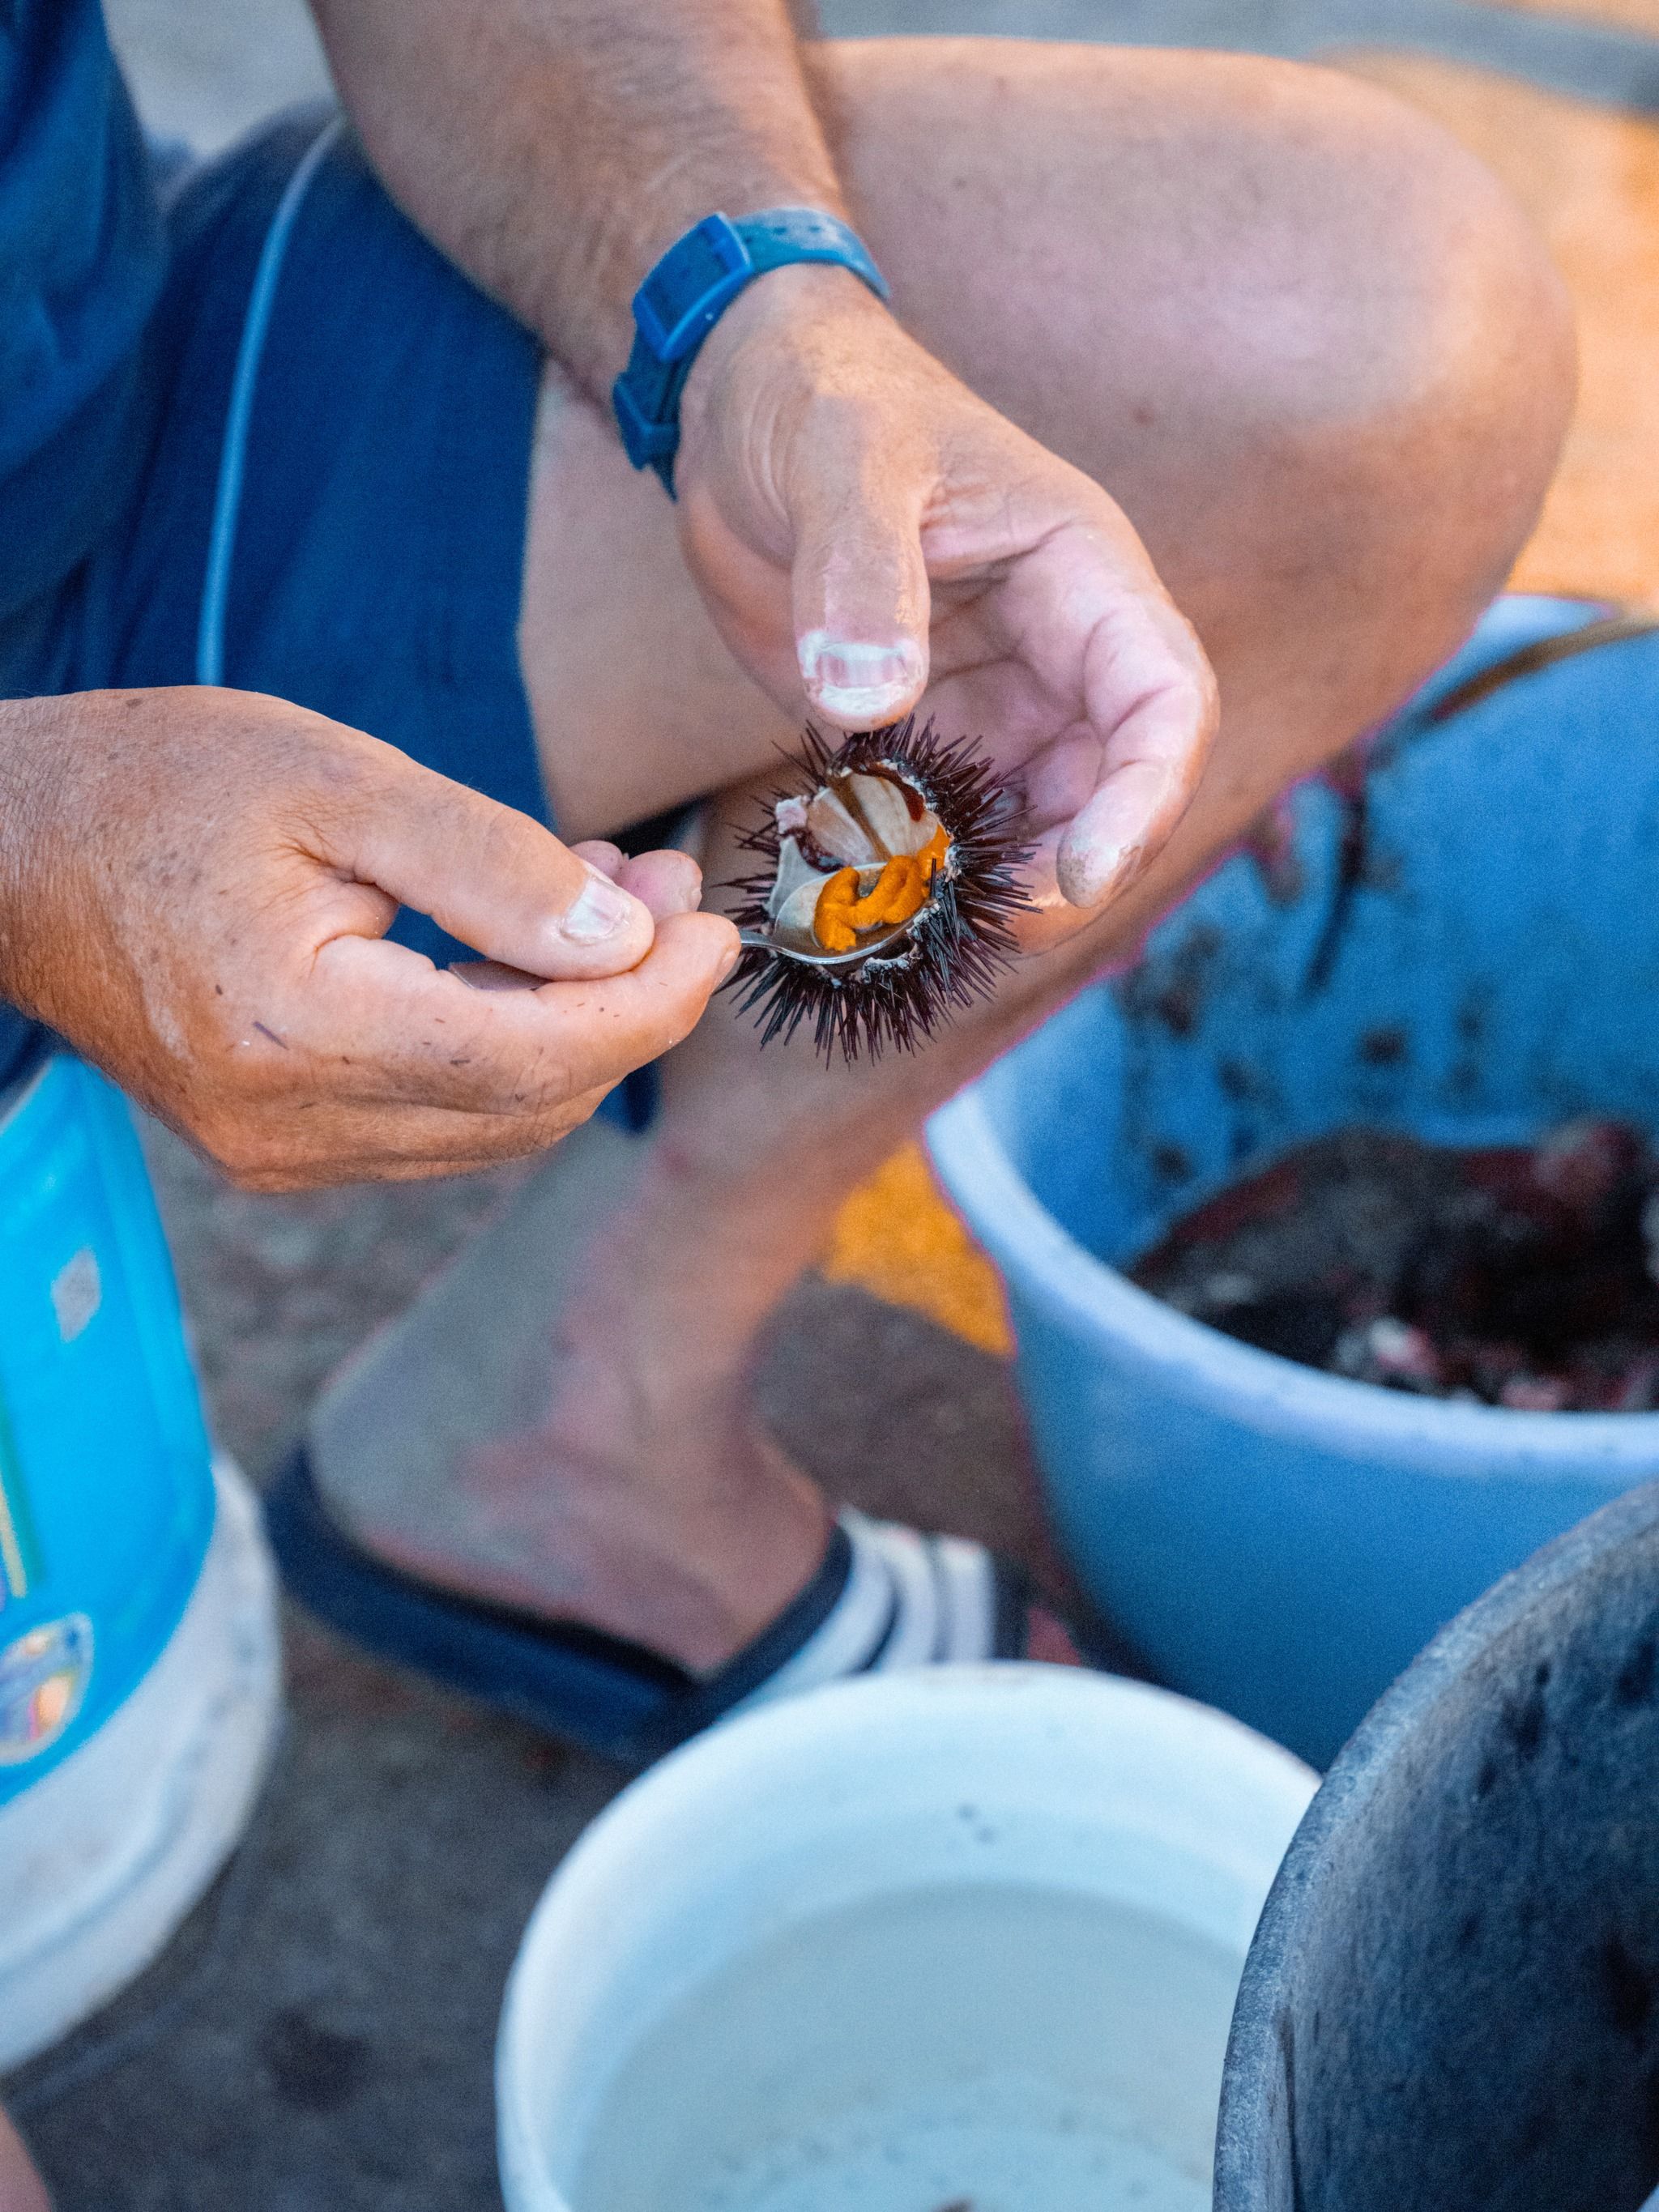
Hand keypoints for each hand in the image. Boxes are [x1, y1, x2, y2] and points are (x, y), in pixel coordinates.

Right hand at [0, 688, 737, 1187]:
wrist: (9, 850)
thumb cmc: (157, 787)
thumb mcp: (333, 783)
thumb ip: (490, 865)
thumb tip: (626, 943)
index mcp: (296, 1035)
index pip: (536, 1060)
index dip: (650, 1003)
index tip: (712, 928)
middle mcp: (289, 1128)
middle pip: (531, 1104)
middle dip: (626, 1004)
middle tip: (660, 888)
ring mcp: (280, 1154)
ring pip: (497, 1124)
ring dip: (574, 1027)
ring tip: (601, 903)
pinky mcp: (280, 1147)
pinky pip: (442, 1123)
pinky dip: (508, 1049)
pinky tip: (524, 957)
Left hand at [673, 265, 1218, 940]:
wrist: (741, 407)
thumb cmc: (818, 399)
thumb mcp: (844, 463)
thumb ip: (861, 573)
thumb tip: (870, 703)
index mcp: (1083, 576)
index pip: (1167, 703)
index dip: (1143, 801)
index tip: (1080, 877)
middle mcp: (1056, 651)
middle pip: (1110, 793)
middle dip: (1063, 875)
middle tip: (977, 928)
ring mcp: (993, 700)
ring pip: (1031, 825)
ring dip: (987, 886)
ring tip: (908, 918)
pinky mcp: (923, 733)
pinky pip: (944, 824)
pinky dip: (912, 867)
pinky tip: (851, 884)